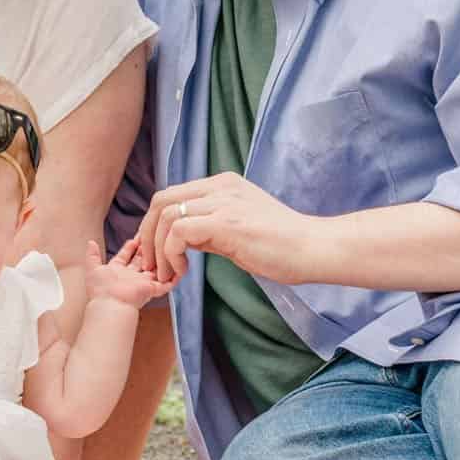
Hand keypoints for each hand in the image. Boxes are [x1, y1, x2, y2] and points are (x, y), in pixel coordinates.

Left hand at [84, 238, 176, 309]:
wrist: (110, 304)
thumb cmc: (101, 290)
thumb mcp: (92, 268)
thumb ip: (92, 255)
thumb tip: (90, 242)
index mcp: (117, 271)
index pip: (126, 256)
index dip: (131, 246)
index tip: (136, 236)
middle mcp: (131, 277)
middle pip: (142, 259)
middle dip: (147, 248)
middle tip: (153, 235)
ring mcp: (142, 283)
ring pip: (155, 268)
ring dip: (160, 257)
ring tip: (167, 244)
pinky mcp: (152, 289)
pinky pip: (167, 283)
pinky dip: (174, 276)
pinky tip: (180, 266)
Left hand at [138, 173, 326, 284]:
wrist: (312, 248)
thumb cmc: (282, 245)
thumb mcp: (238, 228)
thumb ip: (210, 227)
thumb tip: (183, 238)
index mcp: (223, 184)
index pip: (172, 195)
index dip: (155, 226)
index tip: (158, 254)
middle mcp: (220, 186)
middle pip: (161, 200)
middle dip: (148, 235)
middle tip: (153, 265)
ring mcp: (223, 201)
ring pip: (166, 215)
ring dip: (158, 249)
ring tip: (168, 274)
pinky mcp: (226, 221)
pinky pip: (179, 231)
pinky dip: (172, 254)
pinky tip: (183, 272)